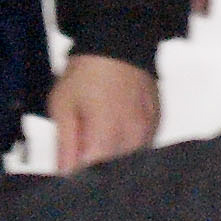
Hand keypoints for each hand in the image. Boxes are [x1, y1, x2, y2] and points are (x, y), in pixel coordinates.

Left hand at [49, 53, 158, 172]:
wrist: (119, 43)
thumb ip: (65, 146)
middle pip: (113, 172)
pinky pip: (141, 147)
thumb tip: (65, 177)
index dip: (78, 177)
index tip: (70, 168)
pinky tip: (117, 130)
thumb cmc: (85, 74)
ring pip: (129, 161)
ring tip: (100, 136)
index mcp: (106, 140)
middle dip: (96, 168)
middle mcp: (132, 143)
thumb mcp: (63, 106)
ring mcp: (148, 135)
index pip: (92, 177)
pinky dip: (128, 145)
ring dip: (113, 158)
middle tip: (82, 148)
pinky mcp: (157, 125)